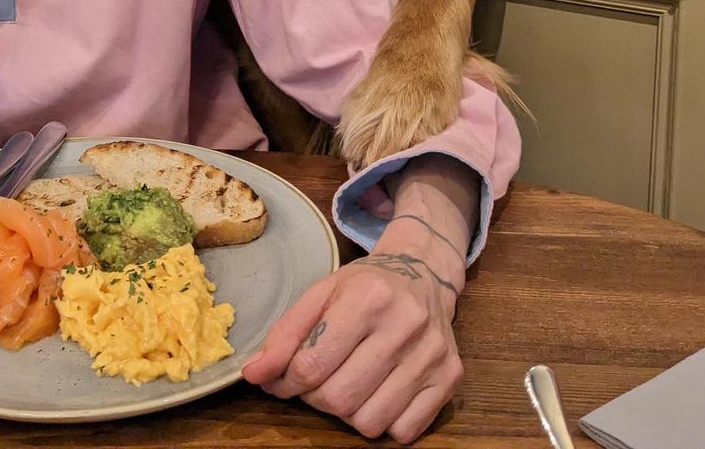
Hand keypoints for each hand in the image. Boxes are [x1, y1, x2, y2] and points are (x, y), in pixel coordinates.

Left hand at [242, 233, 463, 442]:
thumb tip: (254, 374)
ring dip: (348, 413)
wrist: (424, 272)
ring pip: (370, 423)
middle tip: (318, 381)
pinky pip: (403, 432)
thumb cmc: (366, 285)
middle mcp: (405, 324)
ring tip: (349, 384)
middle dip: (316, 398)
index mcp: (368, 296)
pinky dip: (383, 422)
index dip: (287, 381)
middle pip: (339, 399)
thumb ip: (285, 333)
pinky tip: (379, 392)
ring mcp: (431, 354)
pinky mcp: (450, 377)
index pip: (313, 364)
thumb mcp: (321, 293)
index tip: (282, 380)